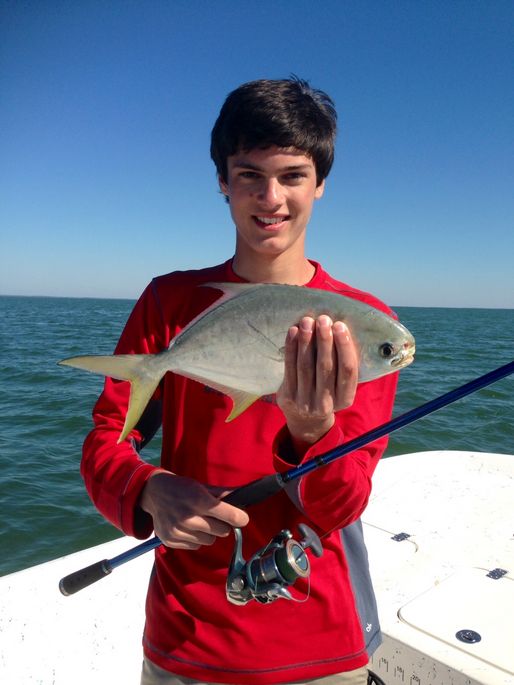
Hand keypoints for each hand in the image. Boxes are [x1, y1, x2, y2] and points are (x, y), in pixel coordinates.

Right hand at [139, 471, 248, 549]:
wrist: (154, 493)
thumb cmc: (181, 488)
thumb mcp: (202, 486)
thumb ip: (223, 494)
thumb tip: (243, 497)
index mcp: (199, 500)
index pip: (229, 516)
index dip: (239, 517)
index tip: (242, 518)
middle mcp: (188, 517)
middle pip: (222, 531)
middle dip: (223, 524)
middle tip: (216, 516)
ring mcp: (178, 531)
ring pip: (210, 540)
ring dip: (209, 532)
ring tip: (200, 520)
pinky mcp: (171, 540)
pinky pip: (196, 546)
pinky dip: (196, 538)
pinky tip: (189, 527)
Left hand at [276, 315, 357, 449]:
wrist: (306, 421)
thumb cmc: (327, 394)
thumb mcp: (341, 388)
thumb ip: (343, 366)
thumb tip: (340, 329)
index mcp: (346, 399)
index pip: (348, 371)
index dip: (344, 347)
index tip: (340, 326)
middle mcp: (326, 403)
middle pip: (326, 367)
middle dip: (325, 340)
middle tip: (323, 319)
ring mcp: (305, 402)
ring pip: (306, 366)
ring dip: (306, 341)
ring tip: (307, 321)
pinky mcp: (288, 397)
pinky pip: (289, 368)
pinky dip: (291, 348)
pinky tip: (293, 332)